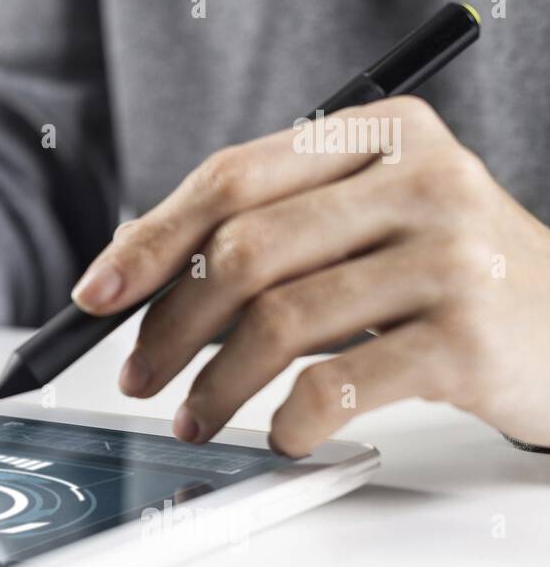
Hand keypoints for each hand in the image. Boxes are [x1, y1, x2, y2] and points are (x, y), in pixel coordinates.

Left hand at [71, 96, 549, 454]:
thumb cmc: (446, 275)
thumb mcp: (365, 223)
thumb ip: (267, 227)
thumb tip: (132, 263)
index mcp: (380, 133)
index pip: (231, 178)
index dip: (150, 239)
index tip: (96, 294)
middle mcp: (421, 179)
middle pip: (244, 250)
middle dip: (168, 325)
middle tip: (137, 375)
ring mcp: (451, 256)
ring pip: (280, 320)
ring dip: (216, 384)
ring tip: (195, 417)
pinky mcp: (470, 337)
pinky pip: (339, 384)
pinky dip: (290, 419)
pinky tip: (281, 433)